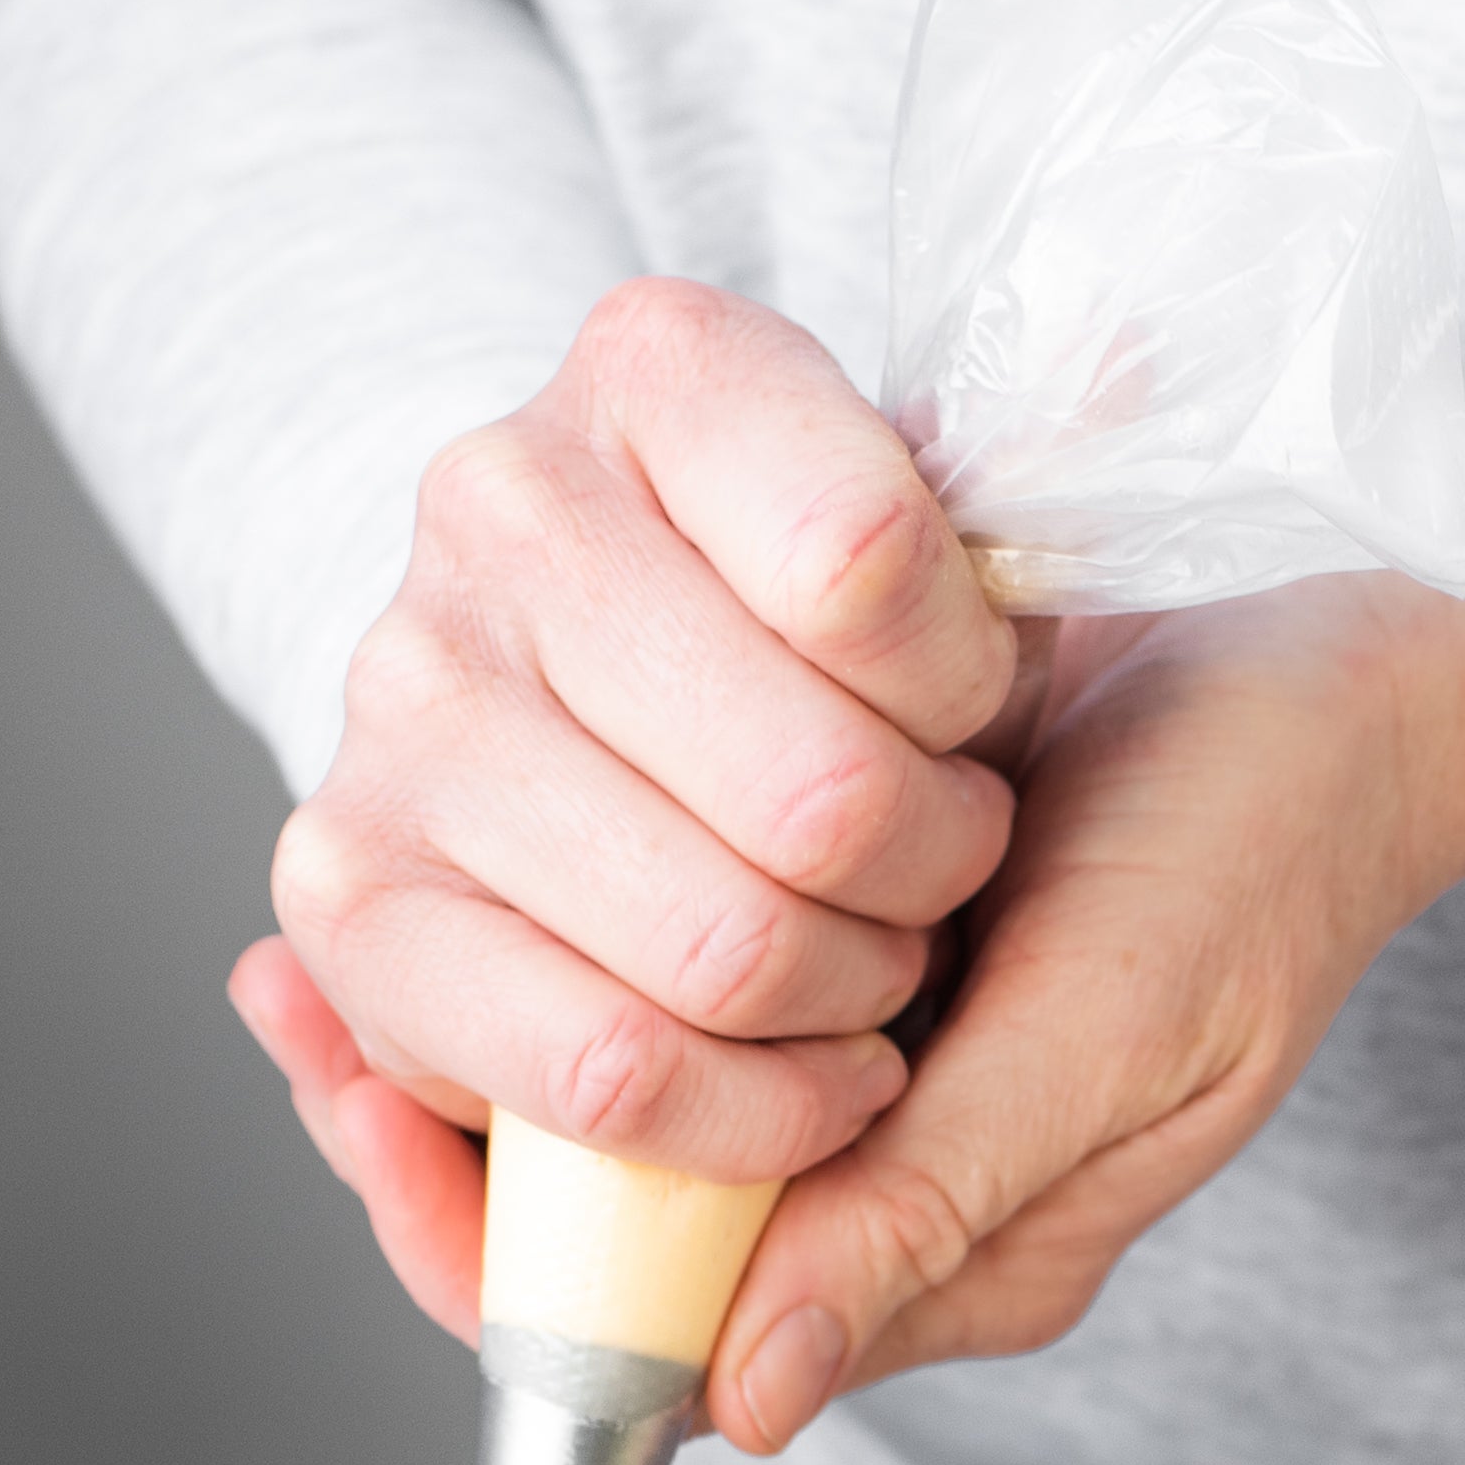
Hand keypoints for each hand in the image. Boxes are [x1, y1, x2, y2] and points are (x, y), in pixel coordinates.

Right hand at [231, 279, 1034, 1340]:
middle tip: (940, 872)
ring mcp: (402, 700)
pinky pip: (597, 1068)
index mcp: (662, 365)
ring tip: (867, 960)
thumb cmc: (857, 643)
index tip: (970, 706)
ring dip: (847, 1002)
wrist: (661, 725)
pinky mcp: (350, 897)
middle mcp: (499, 501)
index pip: (874, 564)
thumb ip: (1052, 448)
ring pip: (724, 949)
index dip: (971, 691)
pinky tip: (801, 1080)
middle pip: (820, 798)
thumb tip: (1114, 346)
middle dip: (931, 878)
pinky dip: (743, 1118)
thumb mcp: (981, 525)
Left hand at [693, 408, 1464, 1448]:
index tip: (563, 1112)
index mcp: (980, 1266)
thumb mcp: (1101, 1037)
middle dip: (649, 1102)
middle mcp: (920, 1189)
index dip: (614, 1263)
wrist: (1333, 647)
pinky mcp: (871, 959)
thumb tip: (747, 1407)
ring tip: (753, 861)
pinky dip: (717, 902)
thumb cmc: (1261, 845)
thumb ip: (923, 1213)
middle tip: (693, 935)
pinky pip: (726, 971)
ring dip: (678, 988)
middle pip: (685, 1220)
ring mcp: (892, 1070)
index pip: (724, 1344)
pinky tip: (769, 819)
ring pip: (687, 1082)